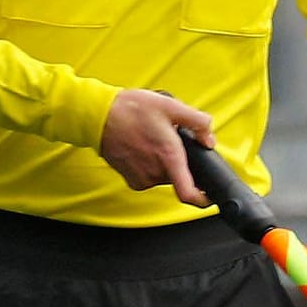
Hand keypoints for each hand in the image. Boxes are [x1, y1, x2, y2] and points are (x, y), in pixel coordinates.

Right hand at [98, 88, 213, 206]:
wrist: (98, 115)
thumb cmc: (131, 109)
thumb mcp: (171, 106)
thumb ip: (198, 122)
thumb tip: (209, 140)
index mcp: (168, 156)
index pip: (187, 192)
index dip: (202, 199)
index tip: (209, 197)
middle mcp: (154, 172)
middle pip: (179, 176)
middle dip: (179, 160)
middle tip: (169, 139)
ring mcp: (140, 178)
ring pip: (164, 175)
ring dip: (165, 161)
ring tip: (154, 139)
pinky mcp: (130, 179)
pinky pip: (150, 175)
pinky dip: (152, 164)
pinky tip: (144, 146)